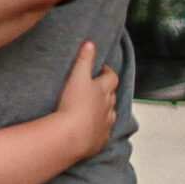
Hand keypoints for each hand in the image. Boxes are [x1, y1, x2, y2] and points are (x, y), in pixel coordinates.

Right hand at [55, 41, 119, 158]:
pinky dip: (99, 127)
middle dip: (107, 90)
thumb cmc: (74, 104)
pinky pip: (103, 131)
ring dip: (104, 109)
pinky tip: (91, 128)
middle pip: (112, 95)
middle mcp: (108, 107)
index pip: (112, 77)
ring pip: (110, 114)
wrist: (72, 135)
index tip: (102, 69)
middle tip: (96, 87)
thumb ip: (84, 60)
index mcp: (104, 90)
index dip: (108, 72)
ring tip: (94, 108)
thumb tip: (90, 44)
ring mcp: (105, 124)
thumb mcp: (77, 77)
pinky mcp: (100, 139)